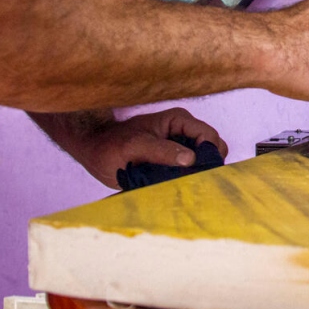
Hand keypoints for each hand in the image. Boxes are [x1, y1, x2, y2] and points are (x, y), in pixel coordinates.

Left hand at [30, 108, 226, 188]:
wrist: (95, 150)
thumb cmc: (111, 145)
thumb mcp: (135, 147)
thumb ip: (162, 151)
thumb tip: (191, 159)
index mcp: (179, 121)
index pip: (209, 136)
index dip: (208, 155)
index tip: (197, 174)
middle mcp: (184, 131)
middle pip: (213, 149)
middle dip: (206, 165)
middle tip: (190, 182)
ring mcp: (181, 146)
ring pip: (205, 161)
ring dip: (197, 174)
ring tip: (180, 186)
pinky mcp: (175, 160)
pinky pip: (192, 170)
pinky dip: (188, 179)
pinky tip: (175, 187)